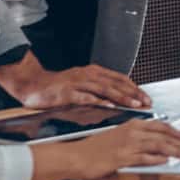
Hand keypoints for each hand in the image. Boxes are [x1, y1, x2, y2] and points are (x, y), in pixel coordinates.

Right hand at [13, 62, 150, 109]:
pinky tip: (109, 107)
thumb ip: (98, 90)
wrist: (32, 85)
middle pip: (115, 83)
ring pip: (104, 89)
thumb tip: (118, 101)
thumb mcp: (82, 85)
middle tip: (147, 102)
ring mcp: (77, 83)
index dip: (134, 88)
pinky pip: (85, 97)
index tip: (146, 98)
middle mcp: (87, 75)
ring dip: (121, 97)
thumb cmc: (58, 88)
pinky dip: (98, 101)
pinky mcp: (66, 93)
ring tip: (134, 104)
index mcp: (93, 72)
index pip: (119, 79)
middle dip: (133, 93)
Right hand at [67, 119, 179, 179]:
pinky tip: (167, 162)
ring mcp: (128, 144)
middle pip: (164, 135)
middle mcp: (132, 132)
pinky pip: (145, 157)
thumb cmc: (93, 149)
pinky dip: (157, 159)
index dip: (176, 133)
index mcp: (131, 125)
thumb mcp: (116, 139)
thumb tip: (152, 148)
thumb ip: (134, 141)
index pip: (161, 126)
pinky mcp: (123, 157)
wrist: (75, 156)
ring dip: (176, 151)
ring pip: (159, 145)